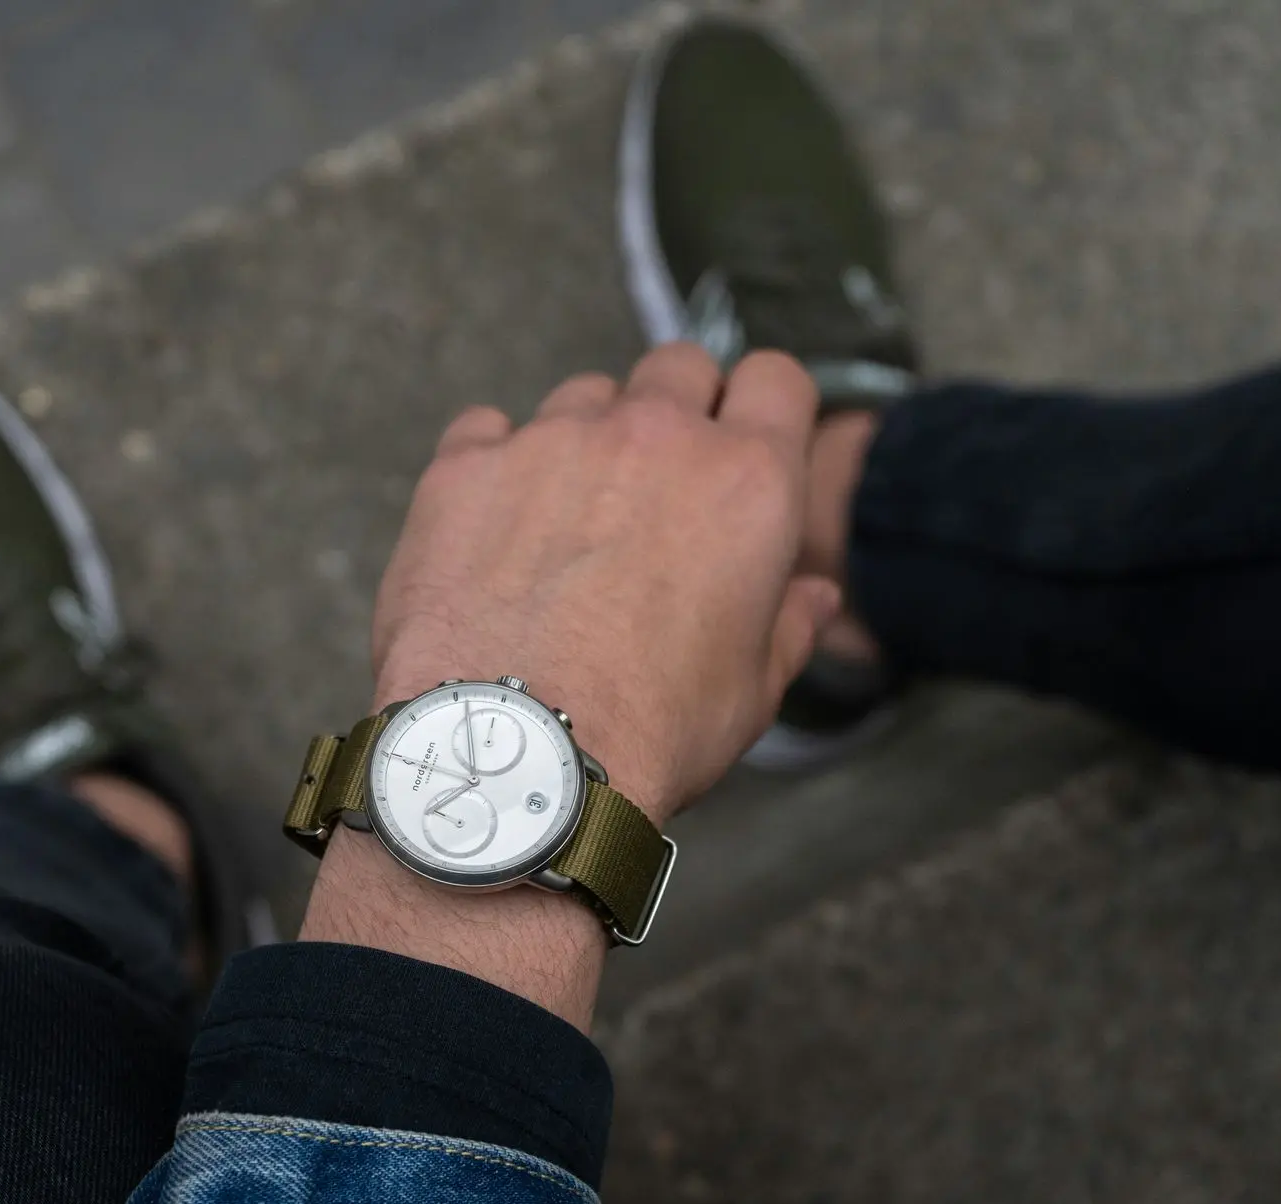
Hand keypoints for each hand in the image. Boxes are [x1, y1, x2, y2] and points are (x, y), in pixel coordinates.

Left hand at [370, 344, 839, 822]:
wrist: (517, 758)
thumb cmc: (647, 731)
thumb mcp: (751, 690)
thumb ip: (788, 623)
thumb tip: (813, 594)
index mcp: (747, 482)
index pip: (778, 378)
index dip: (763, 407)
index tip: (745, 440)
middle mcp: (655, 437)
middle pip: (679, 367)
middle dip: (677, 409)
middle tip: (657, 485)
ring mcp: (554, 441)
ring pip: (584, 396)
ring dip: (587, 440)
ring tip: (567, 524)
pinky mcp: (467, 466)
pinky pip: (487, 428)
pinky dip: (496, 465)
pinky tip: (493, 528)